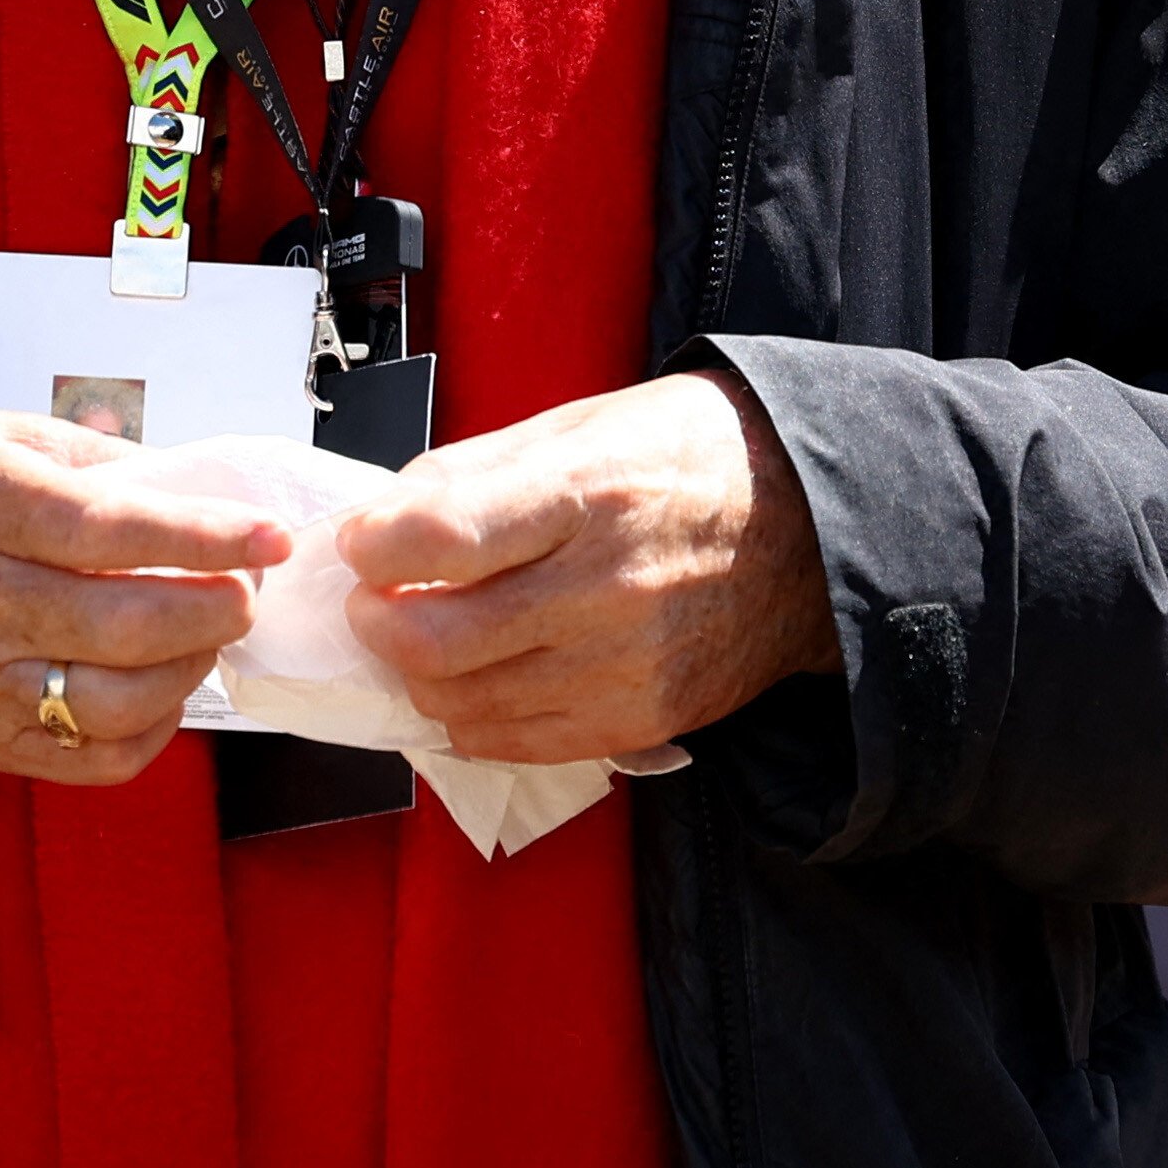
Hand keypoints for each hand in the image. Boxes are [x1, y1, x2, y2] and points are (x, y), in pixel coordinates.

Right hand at [0, 404, 290, 783]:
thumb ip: (89, 459)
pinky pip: (84, 760)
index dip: (203, 535)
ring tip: (204, 635)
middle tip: (242, 589)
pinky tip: (162, 693)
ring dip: (187, 670)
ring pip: (112, 700)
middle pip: (123, 622)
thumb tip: (191, 488)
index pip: (110, 528)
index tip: (266, 535)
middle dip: (212, 608)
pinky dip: (147, 735)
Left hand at [336, 372, 836, 765]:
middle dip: (375, 621)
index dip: (372, 546)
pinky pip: (516, 743)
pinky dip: (469, 717)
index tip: (359, 541)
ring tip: (423, 633)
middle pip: (437, 639)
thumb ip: (473, 472)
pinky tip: (472, 678)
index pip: (442, 537)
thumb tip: (382, 520)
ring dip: (416, 674)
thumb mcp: (579, 424)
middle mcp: (608, 587)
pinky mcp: (643, 719)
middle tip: (374, 597)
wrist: (808, 528)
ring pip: (463, 704)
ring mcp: (627, 666)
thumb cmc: (685, 458)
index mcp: (587, 492)